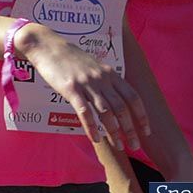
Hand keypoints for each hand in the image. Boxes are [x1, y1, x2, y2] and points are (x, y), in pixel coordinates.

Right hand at [18, 23, 147, 149]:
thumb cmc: (69, 57)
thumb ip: (104, 79)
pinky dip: (91, 128)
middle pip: (122, 107)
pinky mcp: (71, 88)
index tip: (146, 131)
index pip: (133, 97)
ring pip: (106, 112)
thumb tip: (114, 96)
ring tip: (118, 146)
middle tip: (134, 146)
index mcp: (110, 73)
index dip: (142, 115)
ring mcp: (87, 83)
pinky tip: (95, 139)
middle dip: (131, 129)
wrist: (47, 45)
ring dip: (114, 132)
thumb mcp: (93, 65)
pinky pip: (84, 112)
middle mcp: (102, 79)